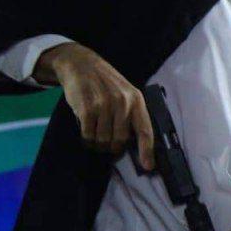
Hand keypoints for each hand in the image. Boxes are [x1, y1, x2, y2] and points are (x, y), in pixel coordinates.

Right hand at [34, 42, 153, 169]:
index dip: (147, 151)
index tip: (148, 167)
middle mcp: (122, 103)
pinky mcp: (87, 108)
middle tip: (105, 142)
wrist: (81, 64)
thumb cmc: (105, 83)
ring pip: (102, 141)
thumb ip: (131, 115)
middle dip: (111, 147)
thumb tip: (134, 145)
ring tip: (94, 132)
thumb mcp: (125, 93)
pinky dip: (86, 138)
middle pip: (120, 141)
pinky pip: (88, 135)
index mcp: (136, 100)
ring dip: (96, 143)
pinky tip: (85, 129)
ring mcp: (104, 105)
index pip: (145, 131)